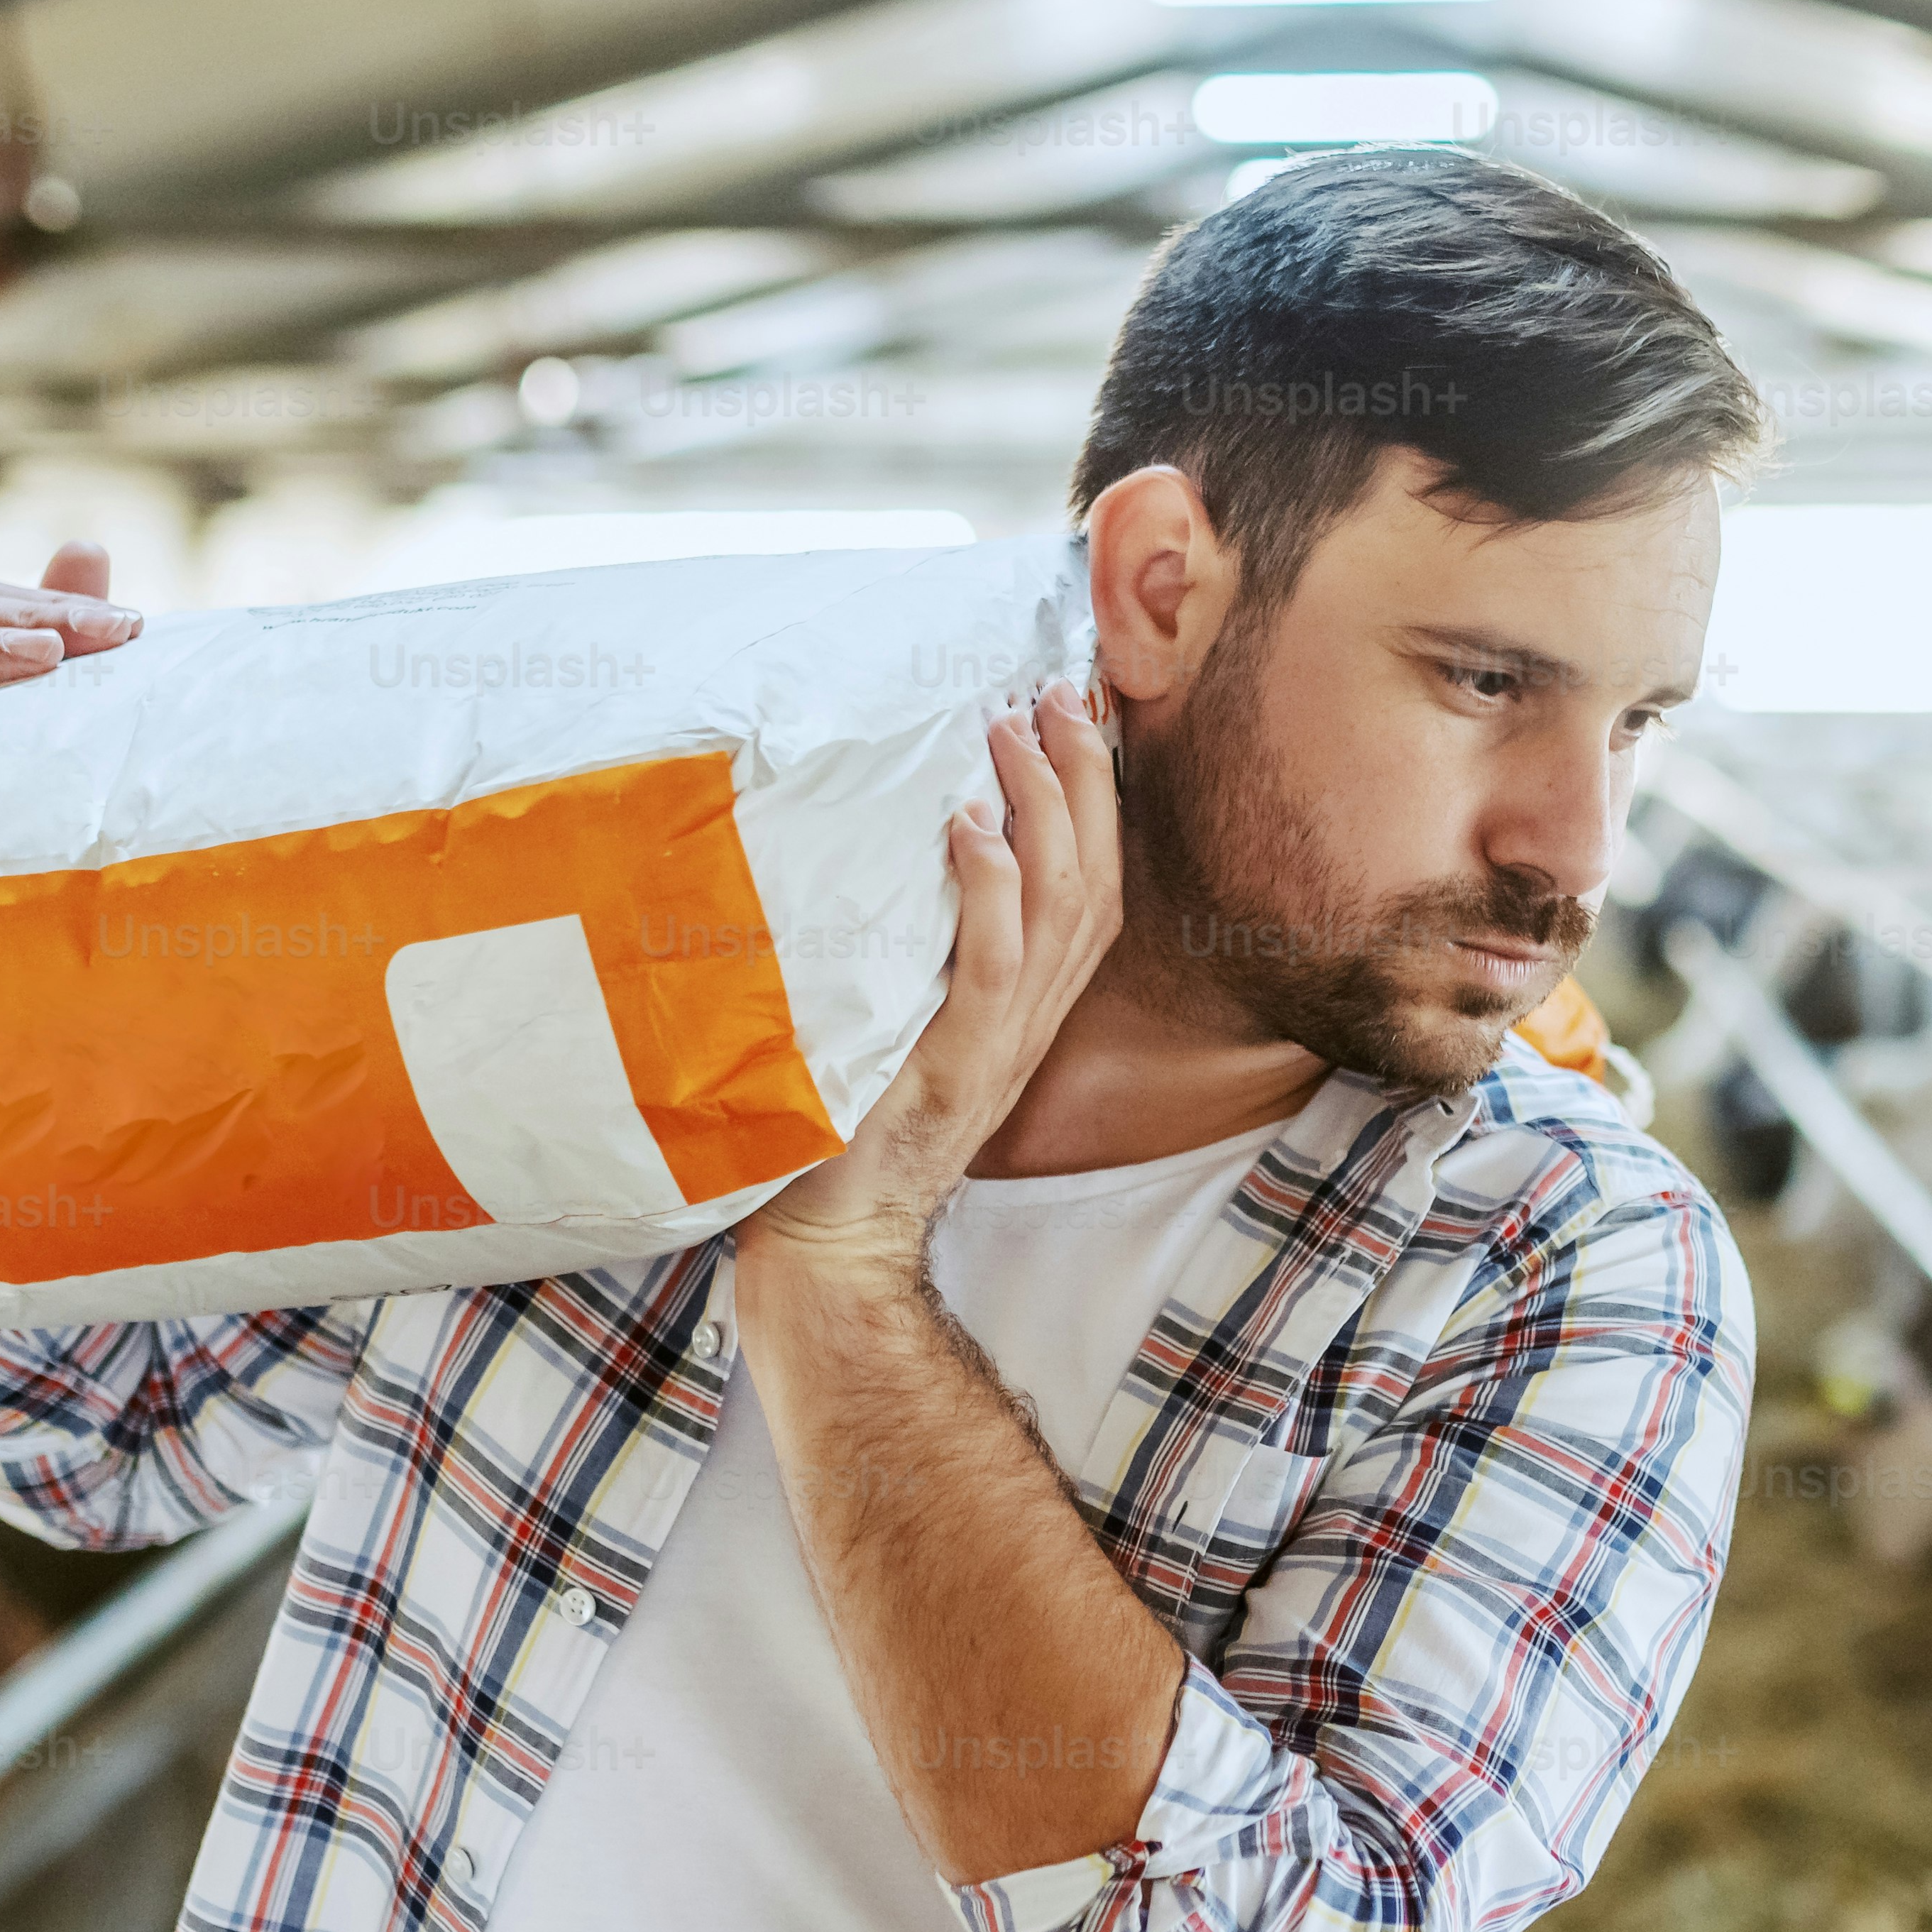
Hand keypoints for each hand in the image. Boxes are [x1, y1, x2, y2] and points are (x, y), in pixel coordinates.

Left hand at [740, 685, 1120, 1279]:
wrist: (835, 1240)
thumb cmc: (849, 1128)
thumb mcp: (900, 1019)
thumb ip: (920, 951)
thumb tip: (899, 853)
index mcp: (1028, 1006)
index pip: (1092, 885)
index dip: (1097, 797)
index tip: (1076, 711)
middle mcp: (1031, 1020)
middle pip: (1093, 878)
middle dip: (1083, 775)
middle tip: (1052, 690)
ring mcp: (999, 1047)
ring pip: (1058, 909)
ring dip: (1042, 809)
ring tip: (1009, 729)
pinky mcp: (954, 1070)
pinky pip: (992, 968)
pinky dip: (989, 892)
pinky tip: (970, 827)